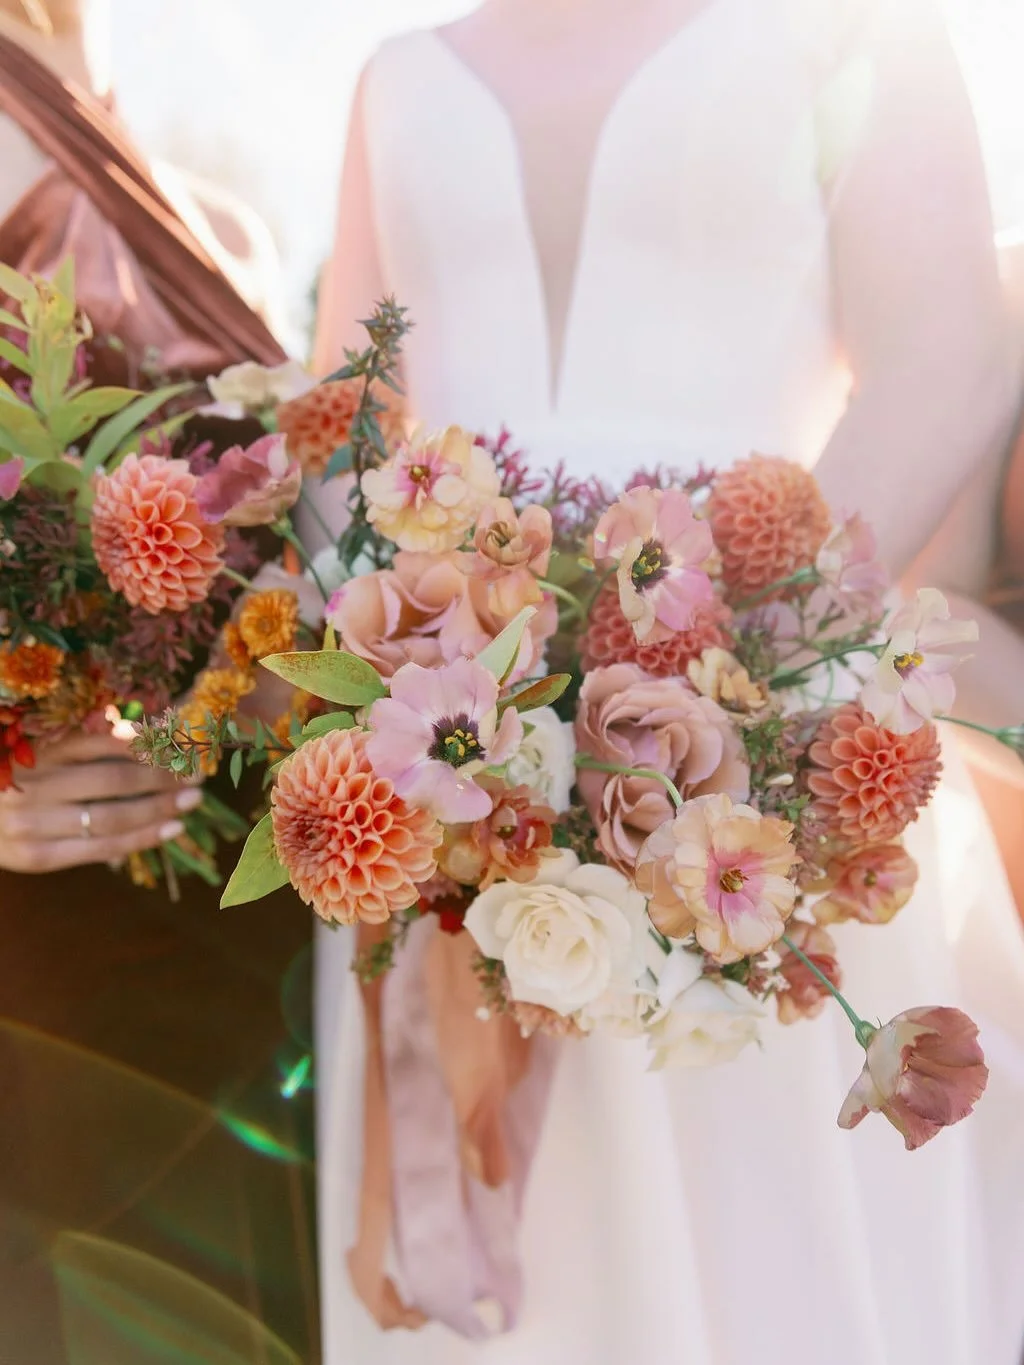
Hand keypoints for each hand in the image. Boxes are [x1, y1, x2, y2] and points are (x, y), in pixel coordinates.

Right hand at [0, 731, 202, 874]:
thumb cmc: (16, 781)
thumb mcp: (43, 751)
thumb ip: (87, 744)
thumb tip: (146, 736)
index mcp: (36, 751)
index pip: (104, 745)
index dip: (148, 747)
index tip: (184, 747)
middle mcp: (33, 785)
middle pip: (113, 781)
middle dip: (162, 778)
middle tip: (198, 775)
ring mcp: (33, 824)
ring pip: (111, 817)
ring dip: (158, 809)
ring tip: (191, 801)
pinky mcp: (36, 858)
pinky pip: (99, 848)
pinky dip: (139, 839)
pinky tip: (169, 830)